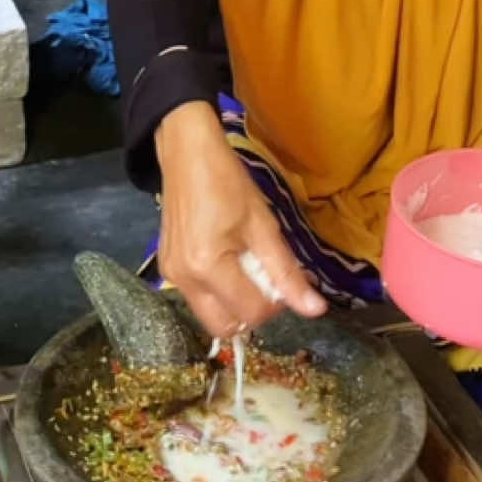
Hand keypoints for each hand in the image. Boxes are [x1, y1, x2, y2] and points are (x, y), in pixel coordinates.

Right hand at [155, 101, 327, 337]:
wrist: (187, 154)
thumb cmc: (228, 182)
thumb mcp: (264, 226)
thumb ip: (288, 273)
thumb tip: (315, 310)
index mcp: (208, 267)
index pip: (251, 313)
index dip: (275, 304)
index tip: (282, 279)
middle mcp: (184, 279)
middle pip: (225, 327)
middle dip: (252, 313)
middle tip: (266, 282)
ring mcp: (171, 276)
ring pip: (211, 317)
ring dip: (235, 305)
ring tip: (247, 269)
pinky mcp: (166, 269)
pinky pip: (198, 299)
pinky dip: (219, 293)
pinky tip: (228, 263)